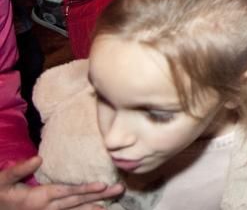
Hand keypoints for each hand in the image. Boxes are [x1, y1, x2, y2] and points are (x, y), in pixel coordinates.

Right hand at [0, 156, 123, 209]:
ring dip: (93, 208)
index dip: (84, 189)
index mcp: (38, 197)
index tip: (101, 185)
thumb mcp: (3, 180)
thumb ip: (20, 169)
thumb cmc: (0, 193)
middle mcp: (47, 209)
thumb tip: (38, 159)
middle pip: (77, 203)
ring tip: (110, 205)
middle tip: (118, 189)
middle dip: (98, 197)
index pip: (66, 192)